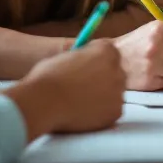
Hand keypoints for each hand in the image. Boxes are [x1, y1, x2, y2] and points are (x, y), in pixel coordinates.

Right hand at [6, 39, 123, 137]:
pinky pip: (112, 110)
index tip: (87, 66)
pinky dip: (101, 112)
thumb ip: (82, 57)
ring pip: (115, 92)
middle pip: (115, 72)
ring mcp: (119, 92)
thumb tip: (83, 62)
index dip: (97, 59)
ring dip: (103, 95)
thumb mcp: (65, 55)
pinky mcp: (116, 112)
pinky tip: (85, 113)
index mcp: (106, 49)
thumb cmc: (48, 77)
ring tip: (81, 102)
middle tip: (84, 86)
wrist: (44, 103)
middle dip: (103, 77)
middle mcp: (117, 69)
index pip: (110, 51)